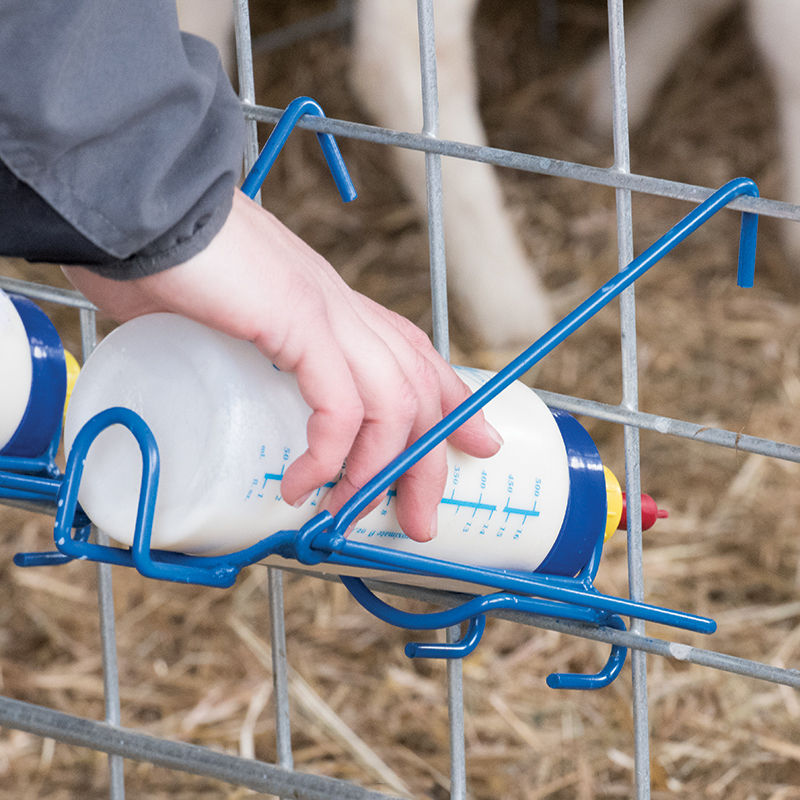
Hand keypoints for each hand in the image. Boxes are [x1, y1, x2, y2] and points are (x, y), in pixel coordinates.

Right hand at [63, 189, 501, 541]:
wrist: (129, 201)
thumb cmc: (156, 263)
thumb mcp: (211, 320)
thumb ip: (222, 355)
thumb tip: (200, 403)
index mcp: (329, 302)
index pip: (413, 352)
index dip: (453, 399)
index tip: (477, 442)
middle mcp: (339, 305)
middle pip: (418, 387)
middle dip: (428, 460)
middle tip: (420, 519)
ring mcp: (323, 308)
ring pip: (393, 401)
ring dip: (377, 471)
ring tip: (346, 516)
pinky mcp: (296, 318)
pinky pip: (339, 404)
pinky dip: (330, 454)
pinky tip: (301, 484)